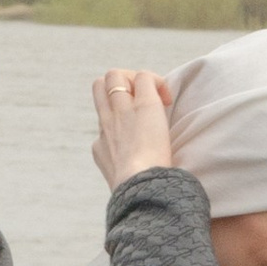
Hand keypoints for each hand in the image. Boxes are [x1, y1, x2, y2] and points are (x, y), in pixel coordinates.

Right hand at [92, 67, 175, 189]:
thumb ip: (126, 176)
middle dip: (117, 87)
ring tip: (153, 97)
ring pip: (114, 75)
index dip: (120, 117)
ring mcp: (121, 110)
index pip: (104, 120)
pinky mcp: (143, 103)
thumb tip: (142, 175)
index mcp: (101, 146)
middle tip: (139, 102)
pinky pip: (144, 76)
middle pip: (99, 87)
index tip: (138, 132)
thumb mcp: (123, 184)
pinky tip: (168, 99)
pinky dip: (157, 82)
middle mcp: (106, 123)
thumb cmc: (139, 190)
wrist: (140, 185)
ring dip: (133, 79)